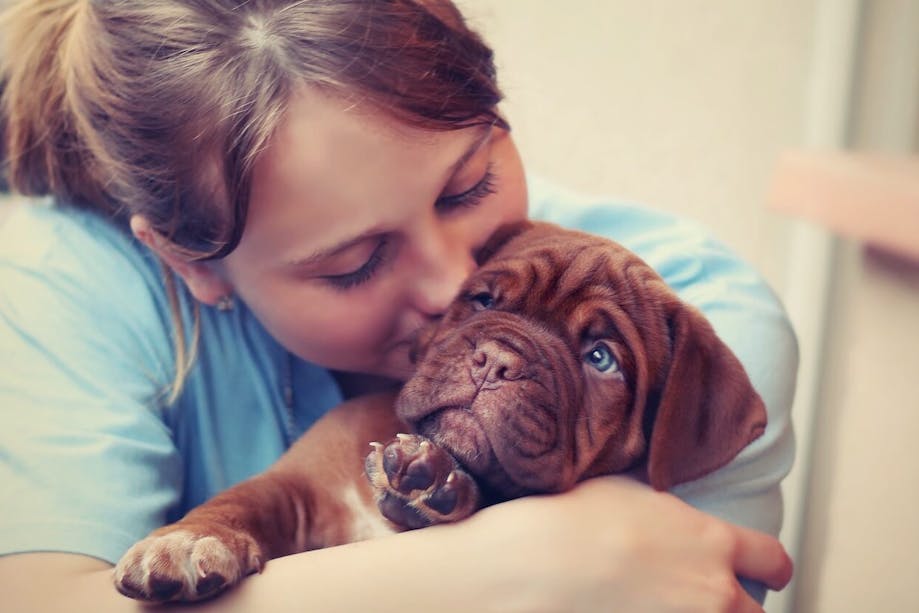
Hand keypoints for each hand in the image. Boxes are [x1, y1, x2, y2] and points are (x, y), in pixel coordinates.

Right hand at [457, 475, 791, 611]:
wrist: (540, 564)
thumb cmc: (576, 520)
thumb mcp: (631, 491)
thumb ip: (667, 508)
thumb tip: (666, 508)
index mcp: (712, 543)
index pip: (772, 559)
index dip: (769, 565)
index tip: (763, 569)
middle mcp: (713, 592)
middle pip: (754, 611)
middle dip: (736, 604)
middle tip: (707, 596)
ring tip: (670, 605)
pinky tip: (636, 610)